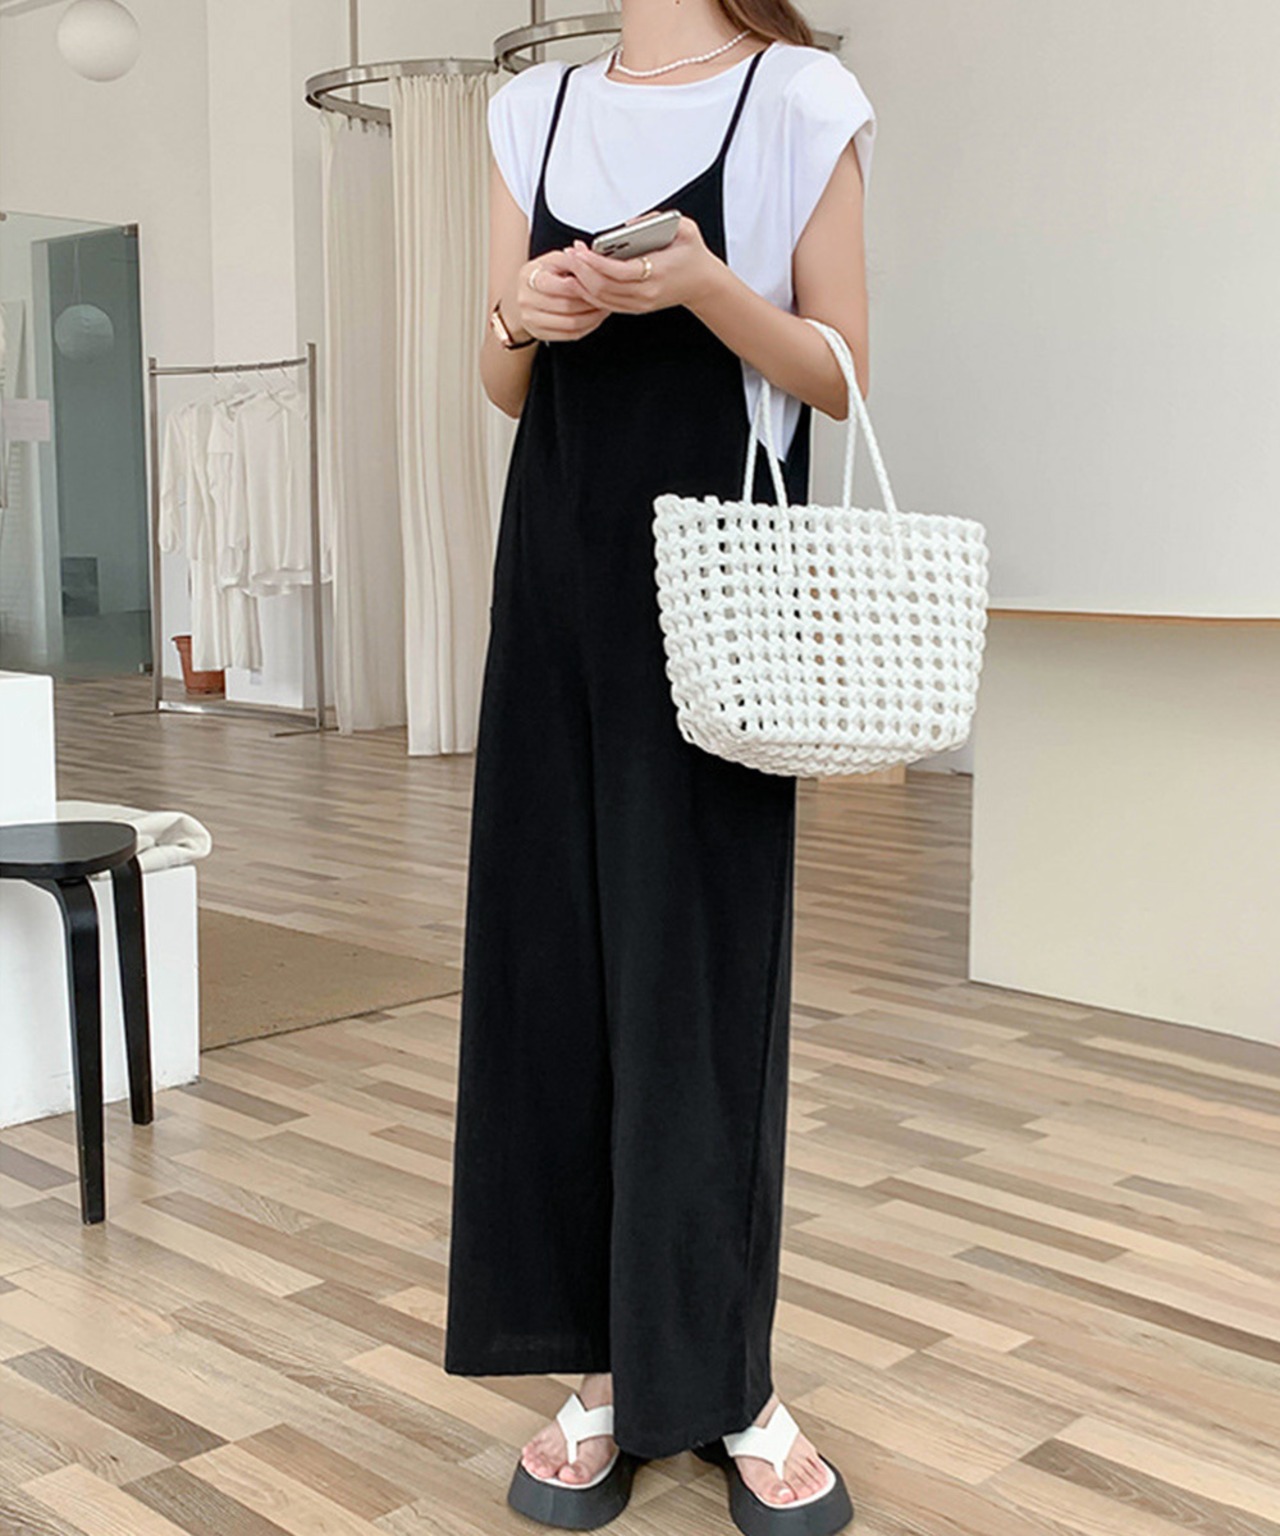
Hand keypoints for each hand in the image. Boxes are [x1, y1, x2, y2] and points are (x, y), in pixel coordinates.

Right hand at [509, 251, 609, 342]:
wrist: (520, 297)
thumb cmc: (541, 276)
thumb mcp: (551, 260)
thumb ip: (570, 258)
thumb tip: (586, 254)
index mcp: (530, 277)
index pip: (564, 285)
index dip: (586, 286)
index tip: (600, 284)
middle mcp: (527, 300)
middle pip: (568, 306)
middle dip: (592, 302)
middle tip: (606, 297)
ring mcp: (531, 319)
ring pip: (571, 323)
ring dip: (593, 317)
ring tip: (603, 307)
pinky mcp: (539, 333)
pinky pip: (570, 335)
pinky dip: (587, 327)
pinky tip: (595, 318)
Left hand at [562, 213, 722, 315]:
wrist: (704, 284)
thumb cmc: (693, 256)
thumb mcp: (684, 228)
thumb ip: (657, 220)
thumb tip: (628, 224)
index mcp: (657, 272)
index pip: (618, 271)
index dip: (595, 262)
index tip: (581, 249)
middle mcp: (646, 292)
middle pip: (604, 287)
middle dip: (582, 270)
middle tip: (571, 253)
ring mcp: (640, 303)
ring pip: (601, 299)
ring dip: (582, 283)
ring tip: (572, 264)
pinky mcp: (636, 308)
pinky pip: (606, 304)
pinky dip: (590, 293)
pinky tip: (581, 280)